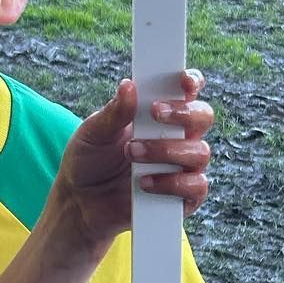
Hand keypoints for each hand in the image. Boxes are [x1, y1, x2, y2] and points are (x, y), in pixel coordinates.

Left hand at [46, 72, 212, 263]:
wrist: (80, 202)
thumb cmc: (89, 160)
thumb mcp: (92, 133)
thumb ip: (113, 112)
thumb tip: (129, 85)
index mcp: (158, 113)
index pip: (185, 91)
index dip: (191, 82)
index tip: (183, 80)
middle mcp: (176, 136)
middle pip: (203, 117)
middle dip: (183, 114)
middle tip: (154, 113)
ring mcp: (181, 167)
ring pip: (200, 152)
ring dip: (166, 151)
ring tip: (132, 153)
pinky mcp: (181, 196)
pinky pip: (196, 187)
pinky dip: (172, 183)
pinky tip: (145, 183)